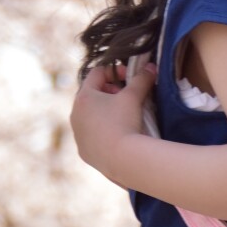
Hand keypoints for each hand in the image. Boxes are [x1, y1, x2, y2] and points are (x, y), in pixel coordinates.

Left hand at [70, 54, 157, 185]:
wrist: (121, 159)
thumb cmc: (125, 122)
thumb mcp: (134, 97)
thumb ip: (142, 79)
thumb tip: (151, 67)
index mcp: (83, 97)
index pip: (97, 73)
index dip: (115, 71)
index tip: (130, 78)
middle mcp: (75, 114)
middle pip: (91, 94)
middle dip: (110, 92)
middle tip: (127, 97)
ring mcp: (77, 134)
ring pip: (90, 116)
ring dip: (105, 112)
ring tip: (124, 116)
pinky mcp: (83, 150)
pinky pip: (91, 136)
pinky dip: (103, 131)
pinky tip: (118, 136)